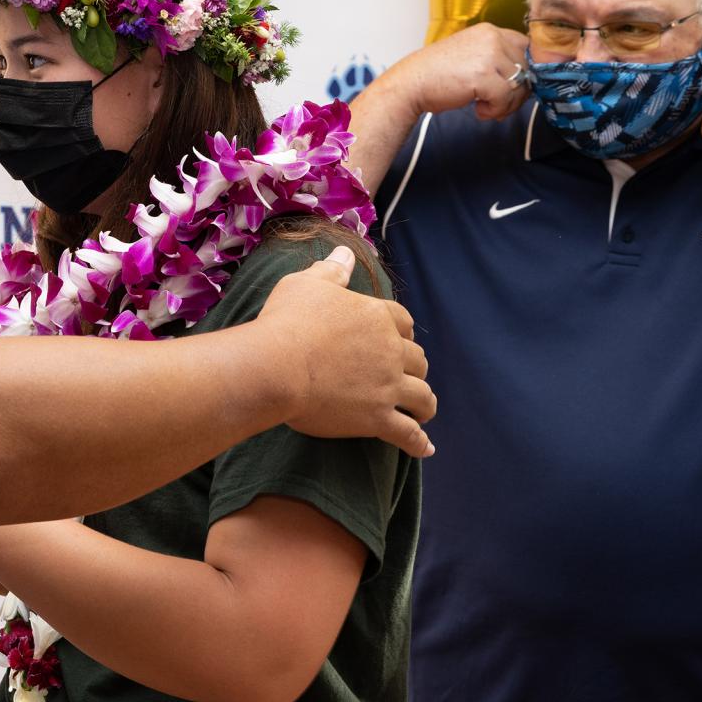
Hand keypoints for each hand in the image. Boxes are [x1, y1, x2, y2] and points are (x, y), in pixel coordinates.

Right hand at [259, 248, 434, 457]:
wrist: (275, 365)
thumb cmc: (286, 321)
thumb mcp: (306, 284)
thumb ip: (331, 271)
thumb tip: (346, 252)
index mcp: (376, 317)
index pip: (403, 321)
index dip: (401, 330)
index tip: (397, 337)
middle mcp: (390, 351)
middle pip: (418, 359)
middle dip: (414, 367)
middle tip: (405, 375)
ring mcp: (387, 386)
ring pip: (423, 396)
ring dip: (424, 403)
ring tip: (422, 411)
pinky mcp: (377, 418)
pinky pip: (409, 434)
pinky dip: (420, 442)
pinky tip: (426, 449)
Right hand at [379, 22, 529, 121]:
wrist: (411, 83)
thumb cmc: (438, 74)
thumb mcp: (472, 55)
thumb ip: (498, 58)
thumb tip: (528, 78)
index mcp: (490, 31)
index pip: (527, 48)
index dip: (523, 71)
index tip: (511, 86)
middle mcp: (492, 38)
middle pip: (527, 68)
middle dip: (517, 92)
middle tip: (498, 104)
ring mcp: (489, 55)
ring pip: (519, 85)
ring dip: (506, 104)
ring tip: (486, 107)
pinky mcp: (484, 76)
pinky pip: (506, 99)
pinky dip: (495, 110)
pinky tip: (479, 110)